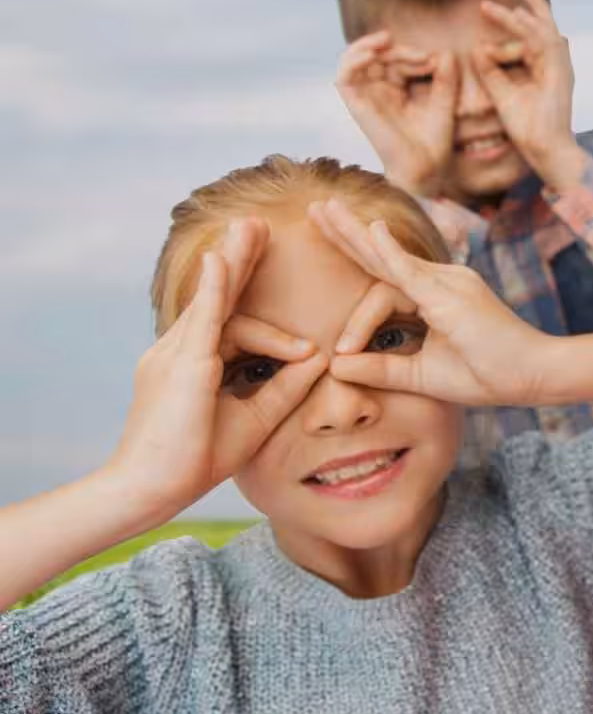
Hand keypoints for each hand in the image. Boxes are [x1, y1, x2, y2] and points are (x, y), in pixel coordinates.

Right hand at [109, 218, 325, 516]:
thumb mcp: (255, 417)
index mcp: (191, 362)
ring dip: (234, 262)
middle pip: (215, 296)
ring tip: (252, 227)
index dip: (257, 308)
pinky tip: (223, 258)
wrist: (151, 489)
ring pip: (214, 302)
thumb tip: (320, 357)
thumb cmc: (194, 459)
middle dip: (237, 259)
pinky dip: (216, 287)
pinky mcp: (182, 364)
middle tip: (255, 224)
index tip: (293, 322)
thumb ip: (285, 386)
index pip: (229, 321)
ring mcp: (174, 354)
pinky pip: (203, 318)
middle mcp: (177, 350)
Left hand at [309, 198, 560, 406]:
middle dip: (346, 234)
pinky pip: (411, 270)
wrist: (532, 377)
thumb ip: (381, 369)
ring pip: (389, 258)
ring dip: (354, 234)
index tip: (342, 352)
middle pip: (383, 255)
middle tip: (316, 208)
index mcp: (436, 296)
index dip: (357, 313)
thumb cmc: (487, 376)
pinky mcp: (451, 293)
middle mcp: (442, 280)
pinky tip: (368, 230)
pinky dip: (387, 251)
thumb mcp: (422, 375)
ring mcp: (449, 282)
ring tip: (323, 209)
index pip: (386, 284)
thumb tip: (335, 366)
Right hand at [335, 30, 456, 196]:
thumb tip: (446, 52)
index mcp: (398, 91)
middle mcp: (379, 93)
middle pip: (380, 58)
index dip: (413, 55)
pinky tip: (372, 53)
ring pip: (356, 61)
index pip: (398, 62)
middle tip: (424, 58)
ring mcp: (367, 98)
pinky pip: (345, 76)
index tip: (435, 60)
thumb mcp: (445, 102)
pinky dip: (353, 60)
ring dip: (369, 46)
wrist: (427, 168)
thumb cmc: (436, 141)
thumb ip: (445, 78)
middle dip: (400, 51)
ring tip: (387, 40)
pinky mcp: (356, 104)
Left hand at [473, 0, 586, 186]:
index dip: (516, 18)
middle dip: (534, 2)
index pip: (531, 36)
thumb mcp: (501, 94)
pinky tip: (521, 14)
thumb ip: (491, 72)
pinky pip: (547, 45)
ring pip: (545, 31)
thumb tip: (478, 49)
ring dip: (533, 9)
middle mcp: (555, 65)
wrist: (544, 150)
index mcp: (543, 69)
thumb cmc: (526, 128)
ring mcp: (561, 69)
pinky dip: (534, 29)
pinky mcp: (561, 75)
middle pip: (544, 26)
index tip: (494, 5)